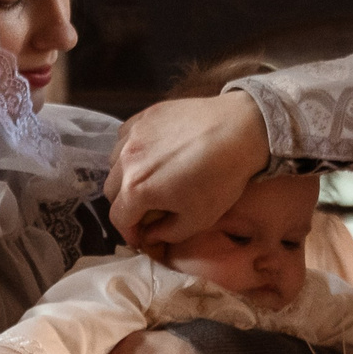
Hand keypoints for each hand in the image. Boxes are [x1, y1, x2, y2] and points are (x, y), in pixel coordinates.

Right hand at [106, 91, 269, 248]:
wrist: (241, 131)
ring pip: (115, 163)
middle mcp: (126, 160)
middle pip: (112, 191)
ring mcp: (133, 134)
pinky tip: (151, 155)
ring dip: (125, 177)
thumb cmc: (220, 179)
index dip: (130, 233)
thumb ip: (166, 233)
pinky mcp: (144, 116)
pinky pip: (125, 138)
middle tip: (147, 211)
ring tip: (148, 180)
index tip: (143, 237)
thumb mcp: (197, 219)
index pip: (118, 218)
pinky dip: (131, 151)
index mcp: (136, 189)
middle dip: (126, 206)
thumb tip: (150, 235)